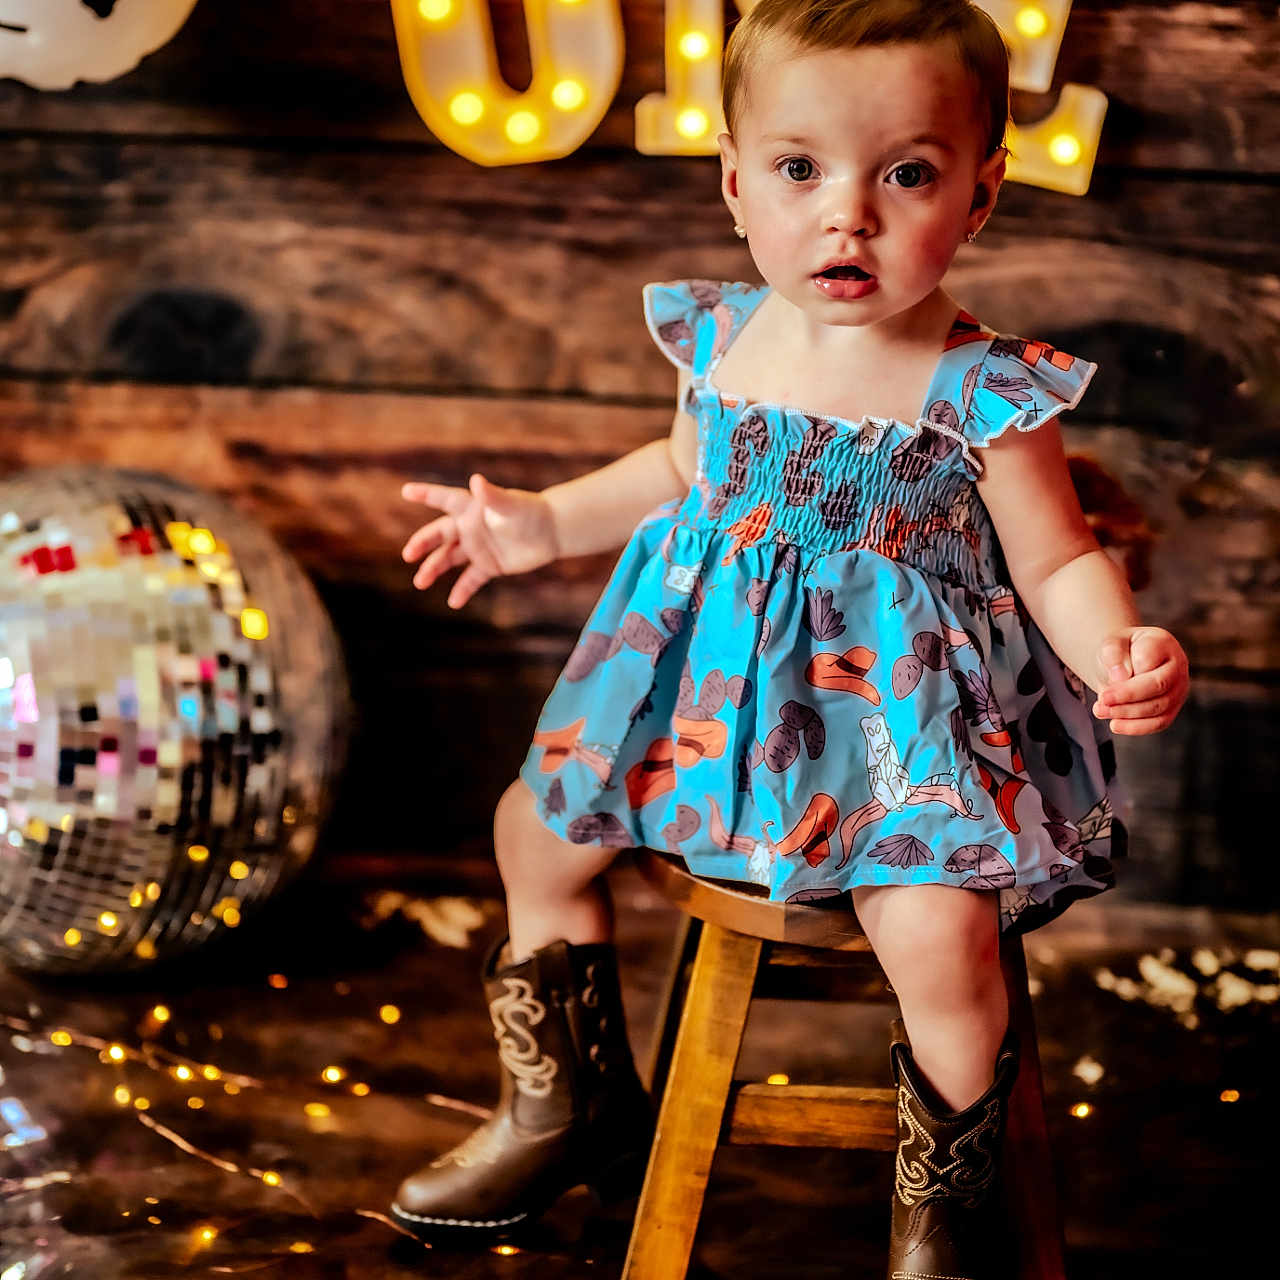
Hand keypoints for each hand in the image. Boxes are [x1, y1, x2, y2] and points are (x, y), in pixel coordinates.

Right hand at [401, 473, 558, 607]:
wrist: (552, 532)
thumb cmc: (530, 511)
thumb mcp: (510, 504)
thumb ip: (491, 495)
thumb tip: (475, 480)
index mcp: (472, 509)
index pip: (444, 499)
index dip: (426, 494)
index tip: (407, 492)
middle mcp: (470, 528)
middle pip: (440, 535)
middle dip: (423, 543)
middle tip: (409, 554)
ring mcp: (478, 548)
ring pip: (449, 559)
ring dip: (434, 569)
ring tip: (420, 582)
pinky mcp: (489, 566)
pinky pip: (471, 580)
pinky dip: (462, 591)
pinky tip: (453, 602)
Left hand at [1092, 626, 1188, 734]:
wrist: (1124, 664)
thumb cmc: (1120, 652)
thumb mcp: (1110, 644)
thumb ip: (1113, 654)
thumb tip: (1120, 676)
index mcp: (1162, 643)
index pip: (1148, 657)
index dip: (1127, 671)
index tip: (1109, 677)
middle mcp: (1177, 666)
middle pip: (1158, 685)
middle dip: (1127, 695)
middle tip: (1103, 699)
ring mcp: (1178, 689)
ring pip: (1158, 707)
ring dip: (1127, 712)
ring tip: (1101, 710)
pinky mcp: (1172, 709)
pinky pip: (1158, 723)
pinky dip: (1135, 727)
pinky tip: (1115, 724)